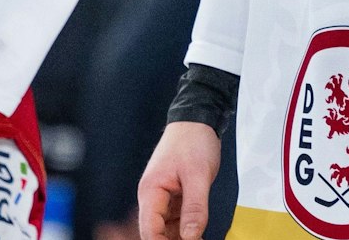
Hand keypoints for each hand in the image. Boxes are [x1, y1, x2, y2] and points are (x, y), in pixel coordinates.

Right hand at [137, 120, 221, 239]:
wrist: (197, 121)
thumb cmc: (193, 139)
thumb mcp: (198, 175)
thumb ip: (195, 207)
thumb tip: (191, 236)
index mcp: (151, 191)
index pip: (149, 230)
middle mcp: (153, 197)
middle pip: (157, 232)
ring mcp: (163, 197)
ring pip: (167, 228)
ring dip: (181, 237)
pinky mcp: (174, 196)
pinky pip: (177, 219)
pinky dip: (186, 228)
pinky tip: (198, 235)